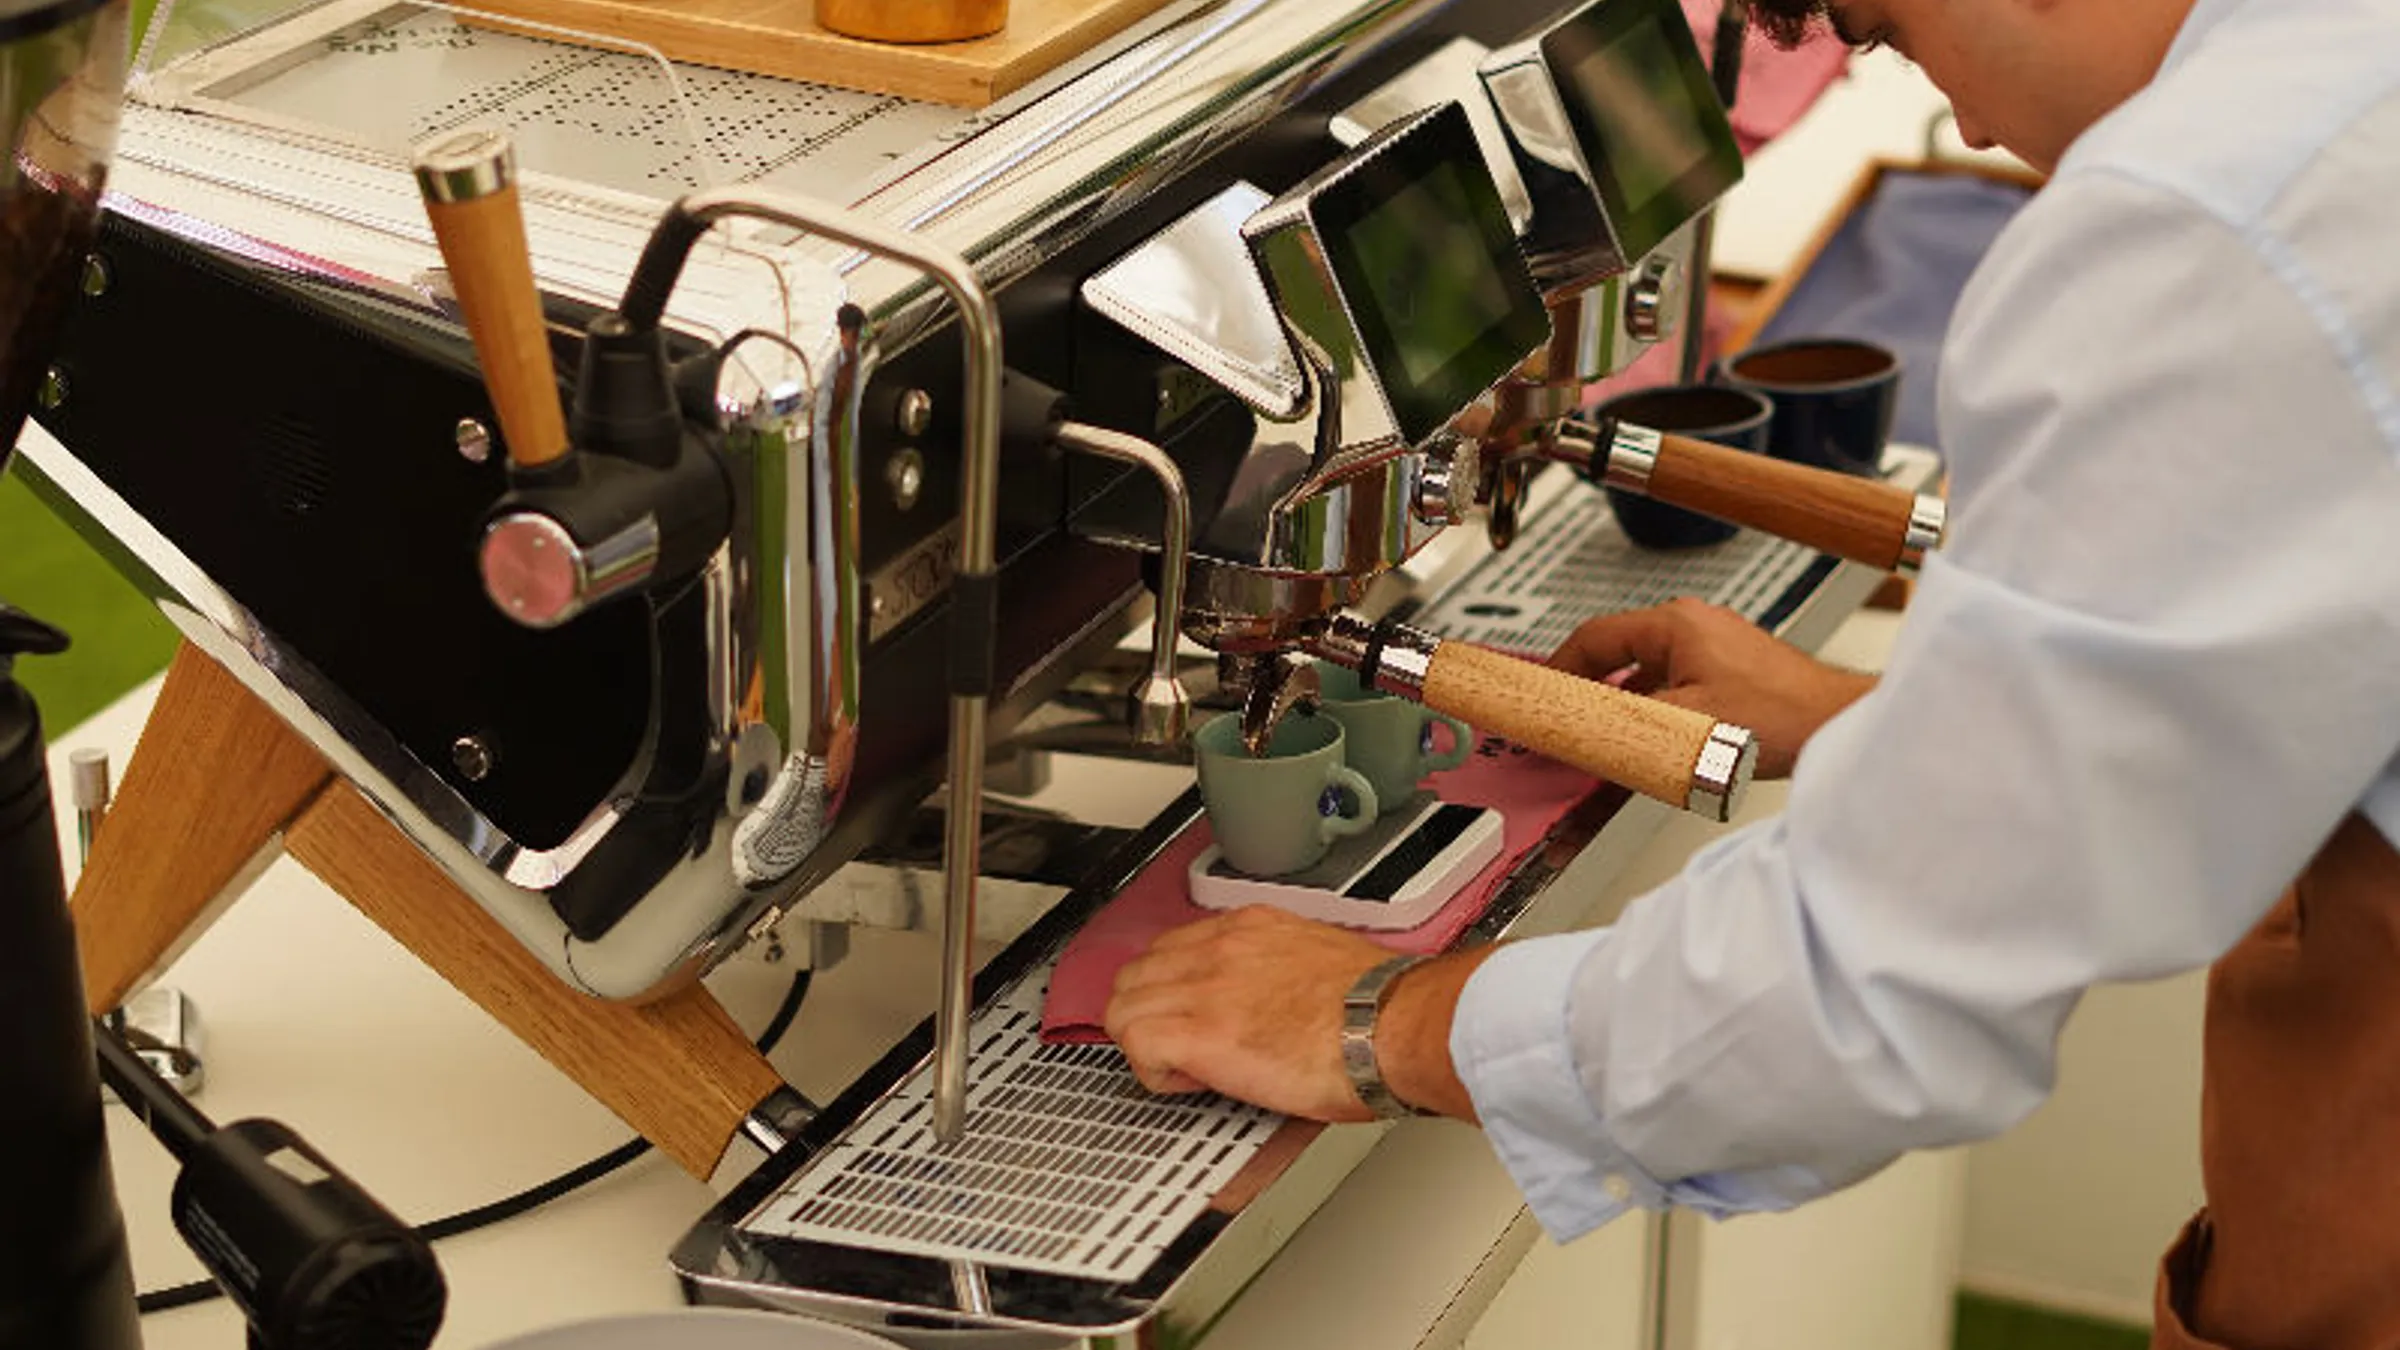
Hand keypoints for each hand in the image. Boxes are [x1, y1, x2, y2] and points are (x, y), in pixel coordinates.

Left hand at [1105, 906, 1489, 1120]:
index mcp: (1251, 929)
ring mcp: (1205, 986)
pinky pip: (1134, 1045)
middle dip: (1149, 1014)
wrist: (1395, 1025)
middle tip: (1182, 1048)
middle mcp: (1220, 947)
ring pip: (1123, 1008)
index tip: (1194, 1015)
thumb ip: (1285, 969)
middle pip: (1136, 973)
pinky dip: (1153, 1072)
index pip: (1173, 947)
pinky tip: (1191, 1083)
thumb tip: (1280, 998)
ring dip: (1146, 1044)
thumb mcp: (1322, 962)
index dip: (1175, 989)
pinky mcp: (1198, 1032)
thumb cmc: (1380, 1009)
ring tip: (1187, 1069)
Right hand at [1551, 597, 1875, 777]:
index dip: (1558, 670)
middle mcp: (1693, 625)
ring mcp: (1712, 644)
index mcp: (1675, 623)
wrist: (1836, 724)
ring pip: (1644, 671)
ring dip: (1619, 703)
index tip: (1539, 695)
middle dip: (1585, 690)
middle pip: (1616, 653)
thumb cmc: (1781, 717)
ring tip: (1601, 735)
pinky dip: (1650, 706)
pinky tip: (1646, 737)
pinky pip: (1671, 682)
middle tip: (1562, 719)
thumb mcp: (1678, 724)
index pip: (1593, 638)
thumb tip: (1580, 728)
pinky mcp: (1728, 668)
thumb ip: (1621, 722)